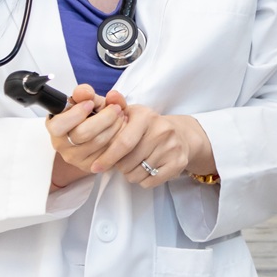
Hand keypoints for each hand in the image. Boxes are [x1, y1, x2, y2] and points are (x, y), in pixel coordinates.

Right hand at [46, 84, 128, 176]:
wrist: (99, 132)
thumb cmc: (90, 115)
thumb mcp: (88, 101)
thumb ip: (85, 93)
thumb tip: (84, 92)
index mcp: (55, 127)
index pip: (58, 125)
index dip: (76, 113)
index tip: (90, 103)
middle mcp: (61, 145)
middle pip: (82, 134)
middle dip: (103, 118)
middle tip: (115, 108)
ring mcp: (75, 158)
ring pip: (97, 143)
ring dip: (114, 127)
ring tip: (121, 116)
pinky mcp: (89, 166)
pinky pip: (106, 153)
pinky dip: (117, 139)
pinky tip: (121, 130)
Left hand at [98, 108, 213, 189]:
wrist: (181, 135)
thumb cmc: (148, 126)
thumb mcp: (133, 113)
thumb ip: (117, 105)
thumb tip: (111, 95)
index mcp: (146, 116)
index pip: (123, 142)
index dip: (107, 157)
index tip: (95, 166)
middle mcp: (162, 130)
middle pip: (128, 162)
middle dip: (118, 166)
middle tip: (120, 162)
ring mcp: (172, 147)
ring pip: (138, 174)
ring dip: (129, 174)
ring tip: (132, 165)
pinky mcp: (178, 162)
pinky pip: (150, 181)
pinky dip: (143, 181)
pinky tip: (145, 170)